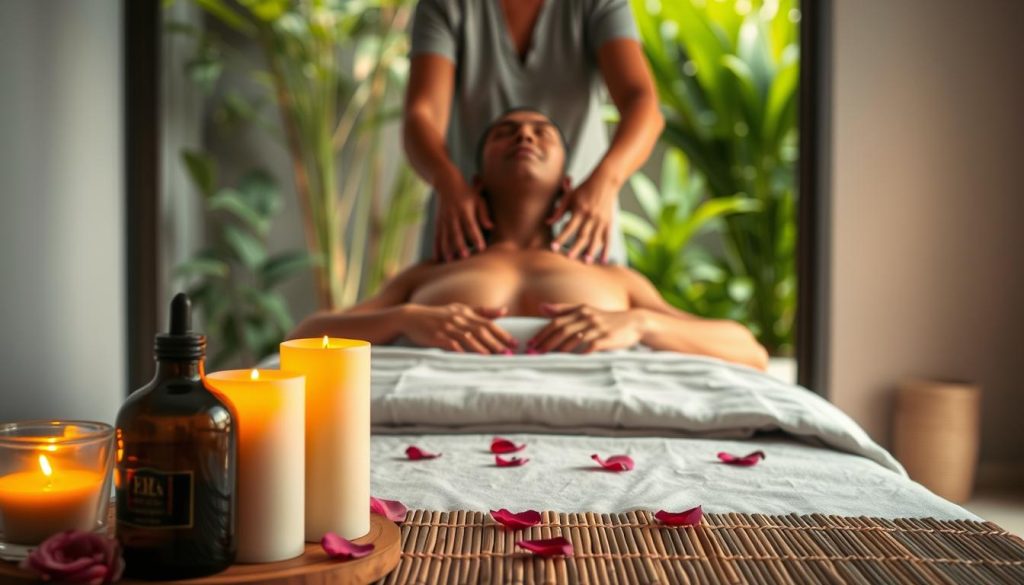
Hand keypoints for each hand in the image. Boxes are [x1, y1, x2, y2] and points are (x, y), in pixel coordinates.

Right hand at [401, 303, 515, 353]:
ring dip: (481, 348)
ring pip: (468, 338)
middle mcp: (459, 319)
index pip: (488, 323)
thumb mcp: (460, 309)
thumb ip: (482, 311)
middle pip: (481, 331)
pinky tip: (468, 359)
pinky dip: (460, 351)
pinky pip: (451, 345)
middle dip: (496, 342)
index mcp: (466, 312)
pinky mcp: (437, 336)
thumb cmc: (439, 315)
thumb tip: (504, 311)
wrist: (412, 317)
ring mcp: (447, 327)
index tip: (514, 343)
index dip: (502, 333)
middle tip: (508, 353)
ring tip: (493, 357)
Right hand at [435, 172, 492, 261]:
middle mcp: (453, 216)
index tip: (481, 248)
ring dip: (446, 249)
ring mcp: (444, 220)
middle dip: (460, 245)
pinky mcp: (438, 223)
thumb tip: (491, 227)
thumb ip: (484, 214)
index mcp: (465, 210)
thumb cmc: (468, 193)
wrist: (447, 183)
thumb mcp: (478, 199)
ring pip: (445, 236)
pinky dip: (437, 248)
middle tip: (464, 257)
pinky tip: (437, 260)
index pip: (471, 225)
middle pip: (457, 232)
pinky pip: (437, 237)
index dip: (476, 237)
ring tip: (449, 261)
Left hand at [527, 303, 644, 352]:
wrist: (634, 322)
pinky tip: (572, 360)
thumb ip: (564, 309)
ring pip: (574, 338)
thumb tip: (541, 307)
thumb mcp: (586, 309)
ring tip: (548, 357)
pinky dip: (581, 352)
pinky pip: (591, 346)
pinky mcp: (607, 338)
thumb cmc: (606, 318)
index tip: (531, 344)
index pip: (556, 322)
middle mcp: (587, 317)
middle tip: (535, 353)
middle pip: (562, 330)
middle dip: (546, 342)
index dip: (542, 333)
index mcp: (580, 310)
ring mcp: (598, 328)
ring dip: (560, 349)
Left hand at [547, 170, 618, 263]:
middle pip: (582, 235)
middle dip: (575, 247)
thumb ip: (559, 210)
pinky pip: (608, 239)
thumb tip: (547, 222)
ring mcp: (601, 220)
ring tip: (586, 262)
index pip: (568, 227)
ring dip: (591, 250)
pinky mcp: (609, 223)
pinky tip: (603, 261)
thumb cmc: (584, 189)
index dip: (561, 237)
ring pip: (595, 238)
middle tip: (569, 258)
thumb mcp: (570, 196)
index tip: (553, 247)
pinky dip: (606, 250)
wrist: (605, 181)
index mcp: (579, 210)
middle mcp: (591, 216)